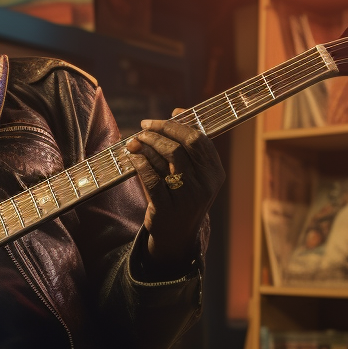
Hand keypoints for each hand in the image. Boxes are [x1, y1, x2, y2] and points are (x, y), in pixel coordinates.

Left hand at [125, 116, 224, 270]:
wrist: (177, 237)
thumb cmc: (183, 197)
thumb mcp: (195, 174)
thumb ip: (188, 146)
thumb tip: (178, 111)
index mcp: (214, 173)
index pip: (198, 139)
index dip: (175, 125)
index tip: (156, 121)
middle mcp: (204, 185)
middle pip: (181, 146)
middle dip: (159, 132)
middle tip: (142, 129)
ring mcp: (186, 198)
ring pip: (165, 159)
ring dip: (146, 145)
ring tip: (134, 142)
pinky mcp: (167, 209)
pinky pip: (151, 178)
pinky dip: (139, 163)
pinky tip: (132, 158)